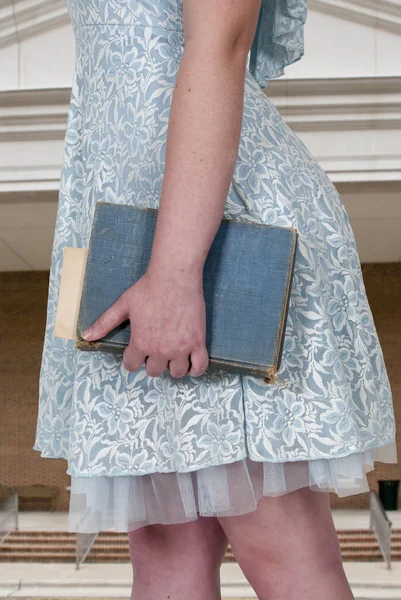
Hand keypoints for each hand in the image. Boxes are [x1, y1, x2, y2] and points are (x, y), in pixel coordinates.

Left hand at [80, 268, 208, 377]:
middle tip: (156, 349)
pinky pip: (199, 367)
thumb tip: (86, 336)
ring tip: (173, 355)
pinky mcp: (198, 342)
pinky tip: (190, 362)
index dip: (133, 359)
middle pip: (154, 371)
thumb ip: (104, 323)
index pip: (132, 366)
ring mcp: (181, 348)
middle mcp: (160, 350)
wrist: (175, 276)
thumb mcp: (123, 305)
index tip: (137, 351)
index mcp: (140, 343)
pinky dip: (195, 369)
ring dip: (173, 366)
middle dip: (153, 363)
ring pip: (177, 372)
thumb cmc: (148, 288)